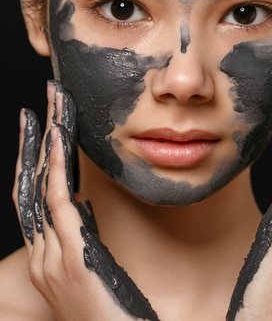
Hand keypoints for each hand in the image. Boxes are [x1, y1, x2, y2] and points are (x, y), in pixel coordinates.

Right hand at [13, 80, 158, 320]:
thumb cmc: (114, 315)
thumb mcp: (94, 270)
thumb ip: (81, 238)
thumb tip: (81, 201)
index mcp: (47, 259)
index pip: (35, 197)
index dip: (34, 159)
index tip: (42, 124)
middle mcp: (41, 257)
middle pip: (29, 186)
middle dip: (34, 140)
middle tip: (43, 101)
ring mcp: (51, 260)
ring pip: (41, 188)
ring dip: (45, 143)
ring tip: (51, 107)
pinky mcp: (71, 262)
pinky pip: (59, 207)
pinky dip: (57, 171)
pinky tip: (59, 143)